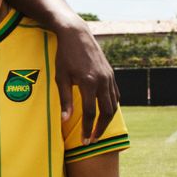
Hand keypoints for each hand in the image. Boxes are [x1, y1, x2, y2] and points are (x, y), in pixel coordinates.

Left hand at [55, 26, 119, 143]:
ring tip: (98, 130)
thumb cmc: (64, 56)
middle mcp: (103, 81)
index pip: (90, 113)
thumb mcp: (60, 78)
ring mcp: (109, 77)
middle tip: (92, 141)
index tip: (84, 141)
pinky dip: (111, 106)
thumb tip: (65, 121)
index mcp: (89, 83)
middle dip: (100, 129)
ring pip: (113, 104)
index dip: (87, 129)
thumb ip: (65, 100)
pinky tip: (105, 113)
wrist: (76, 34)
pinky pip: (115, 94)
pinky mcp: (111, 74)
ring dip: (107, 120)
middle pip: (106, 112)